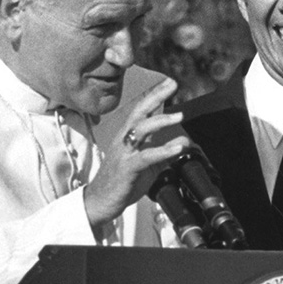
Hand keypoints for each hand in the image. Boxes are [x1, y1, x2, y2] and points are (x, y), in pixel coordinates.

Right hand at [83, 77, 190, 229]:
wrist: (99, 202)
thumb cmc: (121, 182)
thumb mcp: (146, 164)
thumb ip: (163, 152)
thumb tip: (183, 141)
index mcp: (127, 136)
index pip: (141, 110)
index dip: (155, 95)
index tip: (169, 82)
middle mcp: (123, 140)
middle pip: (139, 112)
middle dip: (155, 96)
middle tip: (172, 85)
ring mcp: (124, 153)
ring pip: (140, 129)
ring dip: (161, 120)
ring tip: (179, 115)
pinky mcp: (127, 168)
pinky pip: (146, 156)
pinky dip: (163, 151)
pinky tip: (177, 148)